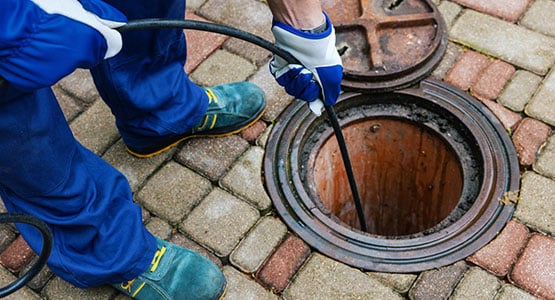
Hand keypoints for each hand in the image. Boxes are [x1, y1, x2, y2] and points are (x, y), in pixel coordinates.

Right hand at [0, 0, 125, 90]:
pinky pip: (47, 70)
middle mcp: (78, 57)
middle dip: (79, 43)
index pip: (112, 43)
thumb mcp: (69, 1)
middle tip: (57, 26)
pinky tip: (30, 46)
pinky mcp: (38, 79)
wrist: (0, 19)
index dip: (101, 33)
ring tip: (39, 34)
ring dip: (58, 51)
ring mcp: (58, 70)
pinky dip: (41, 61)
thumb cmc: (32, 4)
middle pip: (89, 53)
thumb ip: (96, 12)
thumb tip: (117, 21)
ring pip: (67, 62)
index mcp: (89, 36)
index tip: (91, 28)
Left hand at [269, 12, 342, 114]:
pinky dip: (288, 74)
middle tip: (309, 76)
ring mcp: (293, 71)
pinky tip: (293, 65)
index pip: (313, 96)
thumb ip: (330, 94)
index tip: (314, 98)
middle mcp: (305, 76)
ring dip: (297, 80)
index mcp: (319, 78)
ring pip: (291, 89)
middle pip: (301, 95)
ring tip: (301, 68)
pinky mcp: (281, 67)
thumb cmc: (321, 53)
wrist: (306, 36)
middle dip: (305, 88)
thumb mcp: (333, 76)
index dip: (313, 98)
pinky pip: (281, 80)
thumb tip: (325, 106)